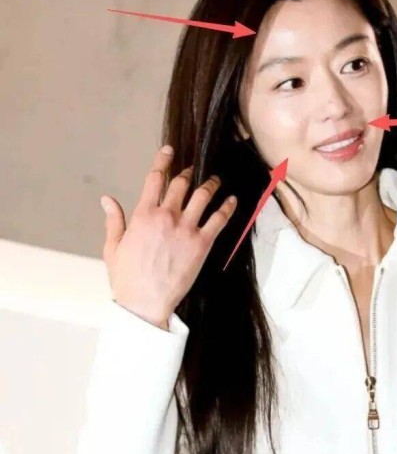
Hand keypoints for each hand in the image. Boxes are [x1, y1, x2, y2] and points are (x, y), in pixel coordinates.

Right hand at [100, 145, 236, 327]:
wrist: (145, 302)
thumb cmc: (127, 278)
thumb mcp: (113, 247)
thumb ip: (114, 220)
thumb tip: (107, 199)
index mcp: (143, 215)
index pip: (156, 179)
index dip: (163, 161)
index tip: (170, 151)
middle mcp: (166, 216)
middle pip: (181, 183)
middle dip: (188, 172)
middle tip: (193, 169)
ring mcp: (186, 229)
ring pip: (203, 196)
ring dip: (211, 184)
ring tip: (215, 179)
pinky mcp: (202, 244)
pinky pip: (219, 219)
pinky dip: (227, 207)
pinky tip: (232, 200)